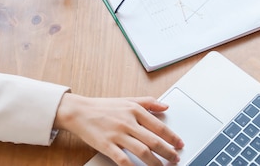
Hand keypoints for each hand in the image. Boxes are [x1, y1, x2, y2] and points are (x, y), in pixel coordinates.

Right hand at [54, 94, 183, 165]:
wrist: (79, 111)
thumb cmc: (103, 107)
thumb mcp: (127, 99)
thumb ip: (148, 102)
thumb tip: (166, 106)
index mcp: (135, 110)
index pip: (159, 126)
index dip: (172, 137)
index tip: (180, 144)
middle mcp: (128, 122)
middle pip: (154, 141)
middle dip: (168, 152)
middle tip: (176, 159)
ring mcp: (117, 134)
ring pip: (142, 152)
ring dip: (156, 162)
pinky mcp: (107, 145)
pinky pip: (123, 160)